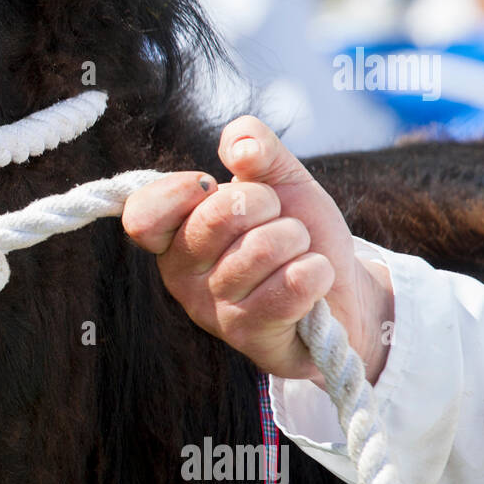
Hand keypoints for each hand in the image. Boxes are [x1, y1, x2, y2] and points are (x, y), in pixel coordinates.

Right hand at [122, 117, 393, 384]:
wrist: (341, 290)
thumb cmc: (297, 232)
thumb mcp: (280, 178)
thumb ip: (255, 147)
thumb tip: (240, 146)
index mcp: (174, 234)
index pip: (143, 214)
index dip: (181, 190)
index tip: (211, 183)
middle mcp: (182, 275)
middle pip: (219, 215)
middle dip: (267, 203)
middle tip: (278, 220)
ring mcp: (213, 309)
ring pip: (263, 248)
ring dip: (297, 241)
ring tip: (296, 255)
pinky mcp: (249, 336)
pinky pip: (290, 286)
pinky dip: (316, 272)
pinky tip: (312, 281)